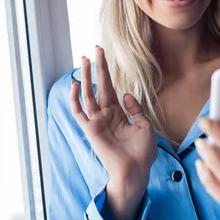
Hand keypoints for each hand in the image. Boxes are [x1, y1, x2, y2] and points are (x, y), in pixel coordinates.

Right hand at [71, 46, 157, 186]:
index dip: (107, 71)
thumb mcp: (145, 126)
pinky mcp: (90, 130)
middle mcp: (105, 115)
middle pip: (99, 85)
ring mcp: (96, 121)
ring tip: (85, 59)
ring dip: (87, 76)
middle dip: (97, 67)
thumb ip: (135, 109)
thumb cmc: (142, 152)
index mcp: (118, 113)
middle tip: (96, 49)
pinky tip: (75, 85)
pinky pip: (79, 112)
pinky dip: (75, 99)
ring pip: (88, 94)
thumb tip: (125, 94)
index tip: (104, 55)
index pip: (110, 87)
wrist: (135, 171)